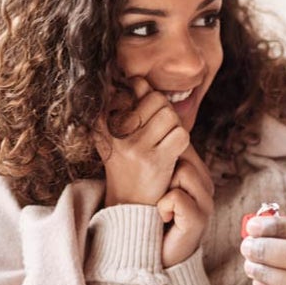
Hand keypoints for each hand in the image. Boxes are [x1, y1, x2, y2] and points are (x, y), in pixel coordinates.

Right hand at [96, 78, 189, 206]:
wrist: (127, 203)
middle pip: (157, 99)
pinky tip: (171, 152)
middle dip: (164, 110)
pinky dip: (181, 141)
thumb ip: (129, 104)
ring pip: (170, 115)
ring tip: (164, 139)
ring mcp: (135, 146)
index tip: (144, 113)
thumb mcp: (117, 133)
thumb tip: (140, 81)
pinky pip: (181, 134)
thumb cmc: (127, 163)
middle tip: (159, 129)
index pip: (135, 85)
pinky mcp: (154, 160)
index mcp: (104, 120)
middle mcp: (115, 132)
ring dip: (174, 126)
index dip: (146, 94)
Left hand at [158, 145, 214, 266]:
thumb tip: (159, 126)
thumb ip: (159, 154)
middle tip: (157, 194)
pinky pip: (176, 197)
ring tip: (161, 207)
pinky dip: (163, 207)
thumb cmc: (147, 213)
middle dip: (163, 169)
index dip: (164, 150)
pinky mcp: (199, 220)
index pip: (183, 140)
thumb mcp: (153, 179)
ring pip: (182, 171)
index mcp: (197, 172)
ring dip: (162, 189)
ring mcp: (206, 202)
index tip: (154, 173)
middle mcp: (206, 184)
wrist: (148, 254)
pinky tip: (164, 217)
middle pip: (183, 152)